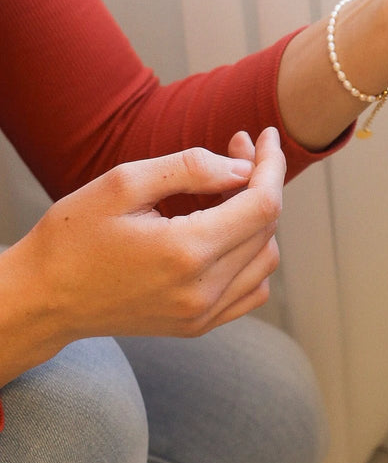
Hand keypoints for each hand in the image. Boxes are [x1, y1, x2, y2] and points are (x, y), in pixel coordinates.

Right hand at [13, 128, 284, 360]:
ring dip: (259, 219)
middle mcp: (202, 290)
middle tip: (235, 152)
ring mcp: (202, 315)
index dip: (271, 164)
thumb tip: (243, 169)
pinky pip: (252, 289)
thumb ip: (191, 169)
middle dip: (260, 181)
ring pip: (266, 258)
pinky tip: (226, 232)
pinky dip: (252, 256)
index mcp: (186, 252)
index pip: (263, 204)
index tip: (267, 136)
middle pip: (266, 227)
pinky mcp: (197, 326)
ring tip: (227, 190)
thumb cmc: (72, 236)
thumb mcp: (123, 183)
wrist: (40, 298)